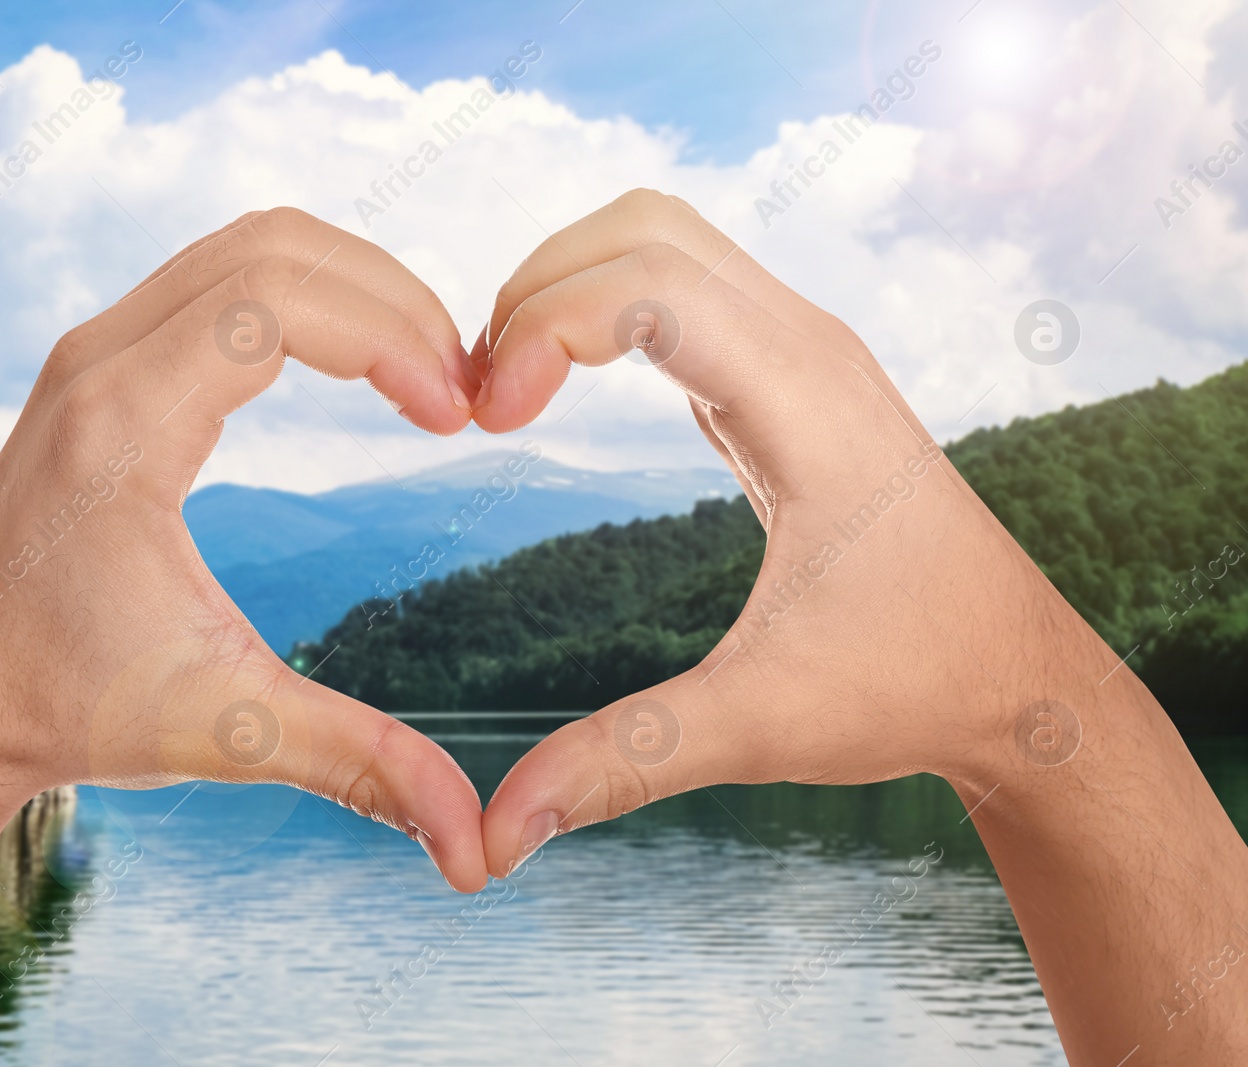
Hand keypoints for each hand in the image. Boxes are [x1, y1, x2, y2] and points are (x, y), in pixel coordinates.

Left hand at [0, 207, 487, 889]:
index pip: (280, 300)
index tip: (456, 412)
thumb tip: (478, 845)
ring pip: (247, 248)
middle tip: (459, 383)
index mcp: (123, 422)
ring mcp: (92, 353)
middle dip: (391, 296)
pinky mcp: (98, 367)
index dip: (393, 333)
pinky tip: (354, 368)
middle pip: (275, 245)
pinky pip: (219, 281)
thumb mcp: (229, 733)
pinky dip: (304, 298)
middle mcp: (98, 361)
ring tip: (423, 373)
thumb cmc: (69, 709)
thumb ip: (360, 766)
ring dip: (351, 289)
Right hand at [471, 190, 1247, 1064]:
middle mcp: (808, 347)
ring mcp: (803, 352)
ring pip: (660, 242)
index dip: (542, 324)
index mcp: (804, 401)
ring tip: (504, 395)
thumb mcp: (758, 727)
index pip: (649, 281)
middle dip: (536, 290)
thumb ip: (621, 763)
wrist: (1020, 679)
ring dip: (565, 291)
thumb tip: (492, 834)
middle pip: (642, 229)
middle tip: (477, 400)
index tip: (485, 420)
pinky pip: (680, 292)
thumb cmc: (912, 688)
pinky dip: (600, 313)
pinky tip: (554, 393)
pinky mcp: (787, 378)